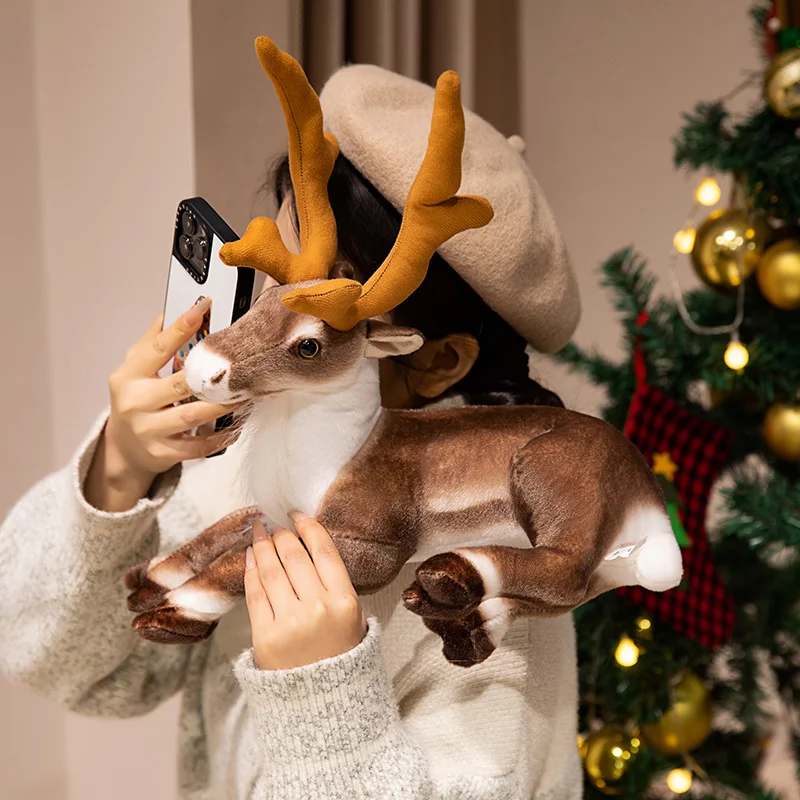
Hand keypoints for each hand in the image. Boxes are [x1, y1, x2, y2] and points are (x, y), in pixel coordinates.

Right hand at [85, 298, 241, 511]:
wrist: (124, 449)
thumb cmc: (136, 401)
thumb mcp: (135, 368)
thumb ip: (153, 341)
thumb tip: (174, 307)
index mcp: (128, 376)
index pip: (158, 347)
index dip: (181, 326)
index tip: (203, 307)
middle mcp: (136, 403)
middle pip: (180, 383)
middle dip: (212, 374)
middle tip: (240, 363)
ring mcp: (149, 430)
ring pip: (194, 415)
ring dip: (224, 405)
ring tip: (245, 394)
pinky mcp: (164, 453)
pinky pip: (199, 446)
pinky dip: (221, 437)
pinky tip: (236, 426)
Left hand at [244, 514, 366, 669]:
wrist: (323, 700)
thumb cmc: (339, 652)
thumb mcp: (351, 615)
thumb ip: (333, 581)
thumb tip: (306, 542)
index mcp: (344, 600)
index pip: (323, 550)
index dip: (308, 527)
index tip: (296, 515)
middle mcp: (317, 608)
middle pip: (294, 556)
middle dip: (281, 534)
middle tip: (274, 524)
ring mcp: (290, 623)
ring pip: (272, 571)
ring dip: (263, 546)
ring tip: (259, 534)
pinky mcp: (266, 637)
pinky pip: (255, 594)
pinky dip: (251, 571)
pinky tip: (250, 558)